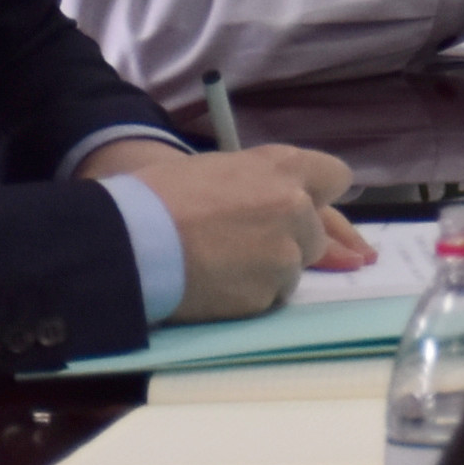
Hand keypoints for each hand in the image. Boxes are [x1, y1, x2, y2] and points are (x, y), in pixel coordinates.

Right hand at [85, 141, 366, 320]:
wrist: (127, 241)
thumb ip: (268, 183)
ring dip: (268, 271)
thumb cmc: (162, 197)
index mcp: (285, 167)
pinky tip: (214, 286)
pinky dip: (248, 295)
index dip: (318, 195)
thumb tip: (302, 202)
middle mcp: (296, 207)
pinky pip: (269, 297)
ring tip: (220, 265)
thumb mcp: (222, 170)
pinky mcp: (267, 292)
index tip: (304, 207)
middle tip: (242, 245)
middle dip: (290, 240)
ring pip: (294, 268)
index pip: (336, 177)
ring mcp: (285, 252)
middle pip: (316, 233)